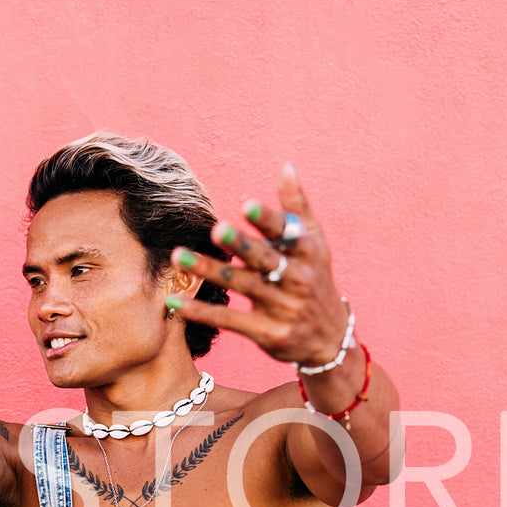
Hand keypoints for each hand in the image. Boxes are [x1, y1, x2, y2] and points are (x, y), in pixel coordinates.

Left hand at [167, 163, 348, 367]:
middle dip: (240, 244)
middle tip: (215, 229)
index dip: (267, 220)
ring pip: (241, 285)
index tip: (247, 205)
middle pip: (263, 259)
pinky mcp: (268, 334)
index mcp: (308, 253)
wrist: (330, 339)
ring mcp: (283, 308)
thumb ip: (297, 207)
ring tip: (176, 255)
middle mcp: (297, 279)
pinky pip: (229, 320)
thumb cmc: (316, 281)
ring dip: (208, 270)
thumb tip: (286, 167)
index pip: (285, 233)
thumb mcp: (315, 245)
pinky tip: (176, 301)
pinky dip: (202, 311)